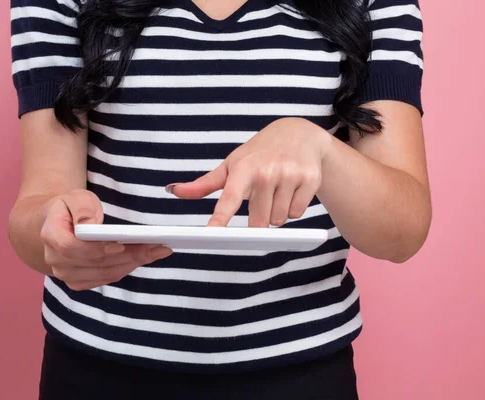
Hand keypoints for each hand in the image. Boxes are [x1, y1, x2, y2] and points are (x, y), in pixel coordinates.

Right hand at [40, 189, 172, 290]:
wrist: (58, 224)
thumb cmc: (70, 208)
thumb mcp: (75, 197)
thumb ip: (82, 208)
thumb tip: (91, 224)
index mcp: (50, 235)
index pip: (72, 248)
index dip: (97, 249)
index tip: (121, 244)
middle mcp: (55, 259)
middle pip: (95, 263)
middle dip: (129, 255)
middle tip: (156, 246)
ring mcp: (66, 274)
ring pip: (104, 273)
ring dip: (132, 263)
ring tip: (157, 251)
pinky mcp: (78, 282)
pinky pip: (106, 278)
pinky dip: (126, 268)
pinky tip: (143, 258)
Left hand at [169, 118, 331, 227]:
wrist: (299, 133)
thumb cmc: (259, 153)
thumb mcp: (232, 164)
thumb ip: (204, 184)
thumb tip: (174, 191)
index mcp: (243, 168)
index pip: (229, 198)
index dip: (220, 217)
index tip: (212, 233)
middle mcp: (266, 171)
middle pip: (258, 222)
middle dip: (258, 219)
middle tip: (260, 198)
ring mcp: (290, 175)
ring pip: (278, 220)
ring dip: (276, 214)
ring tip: (276, 191)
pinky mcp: (310, 179)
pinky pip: (297, 214)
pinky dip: (293, 208)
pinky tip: (291, 190)